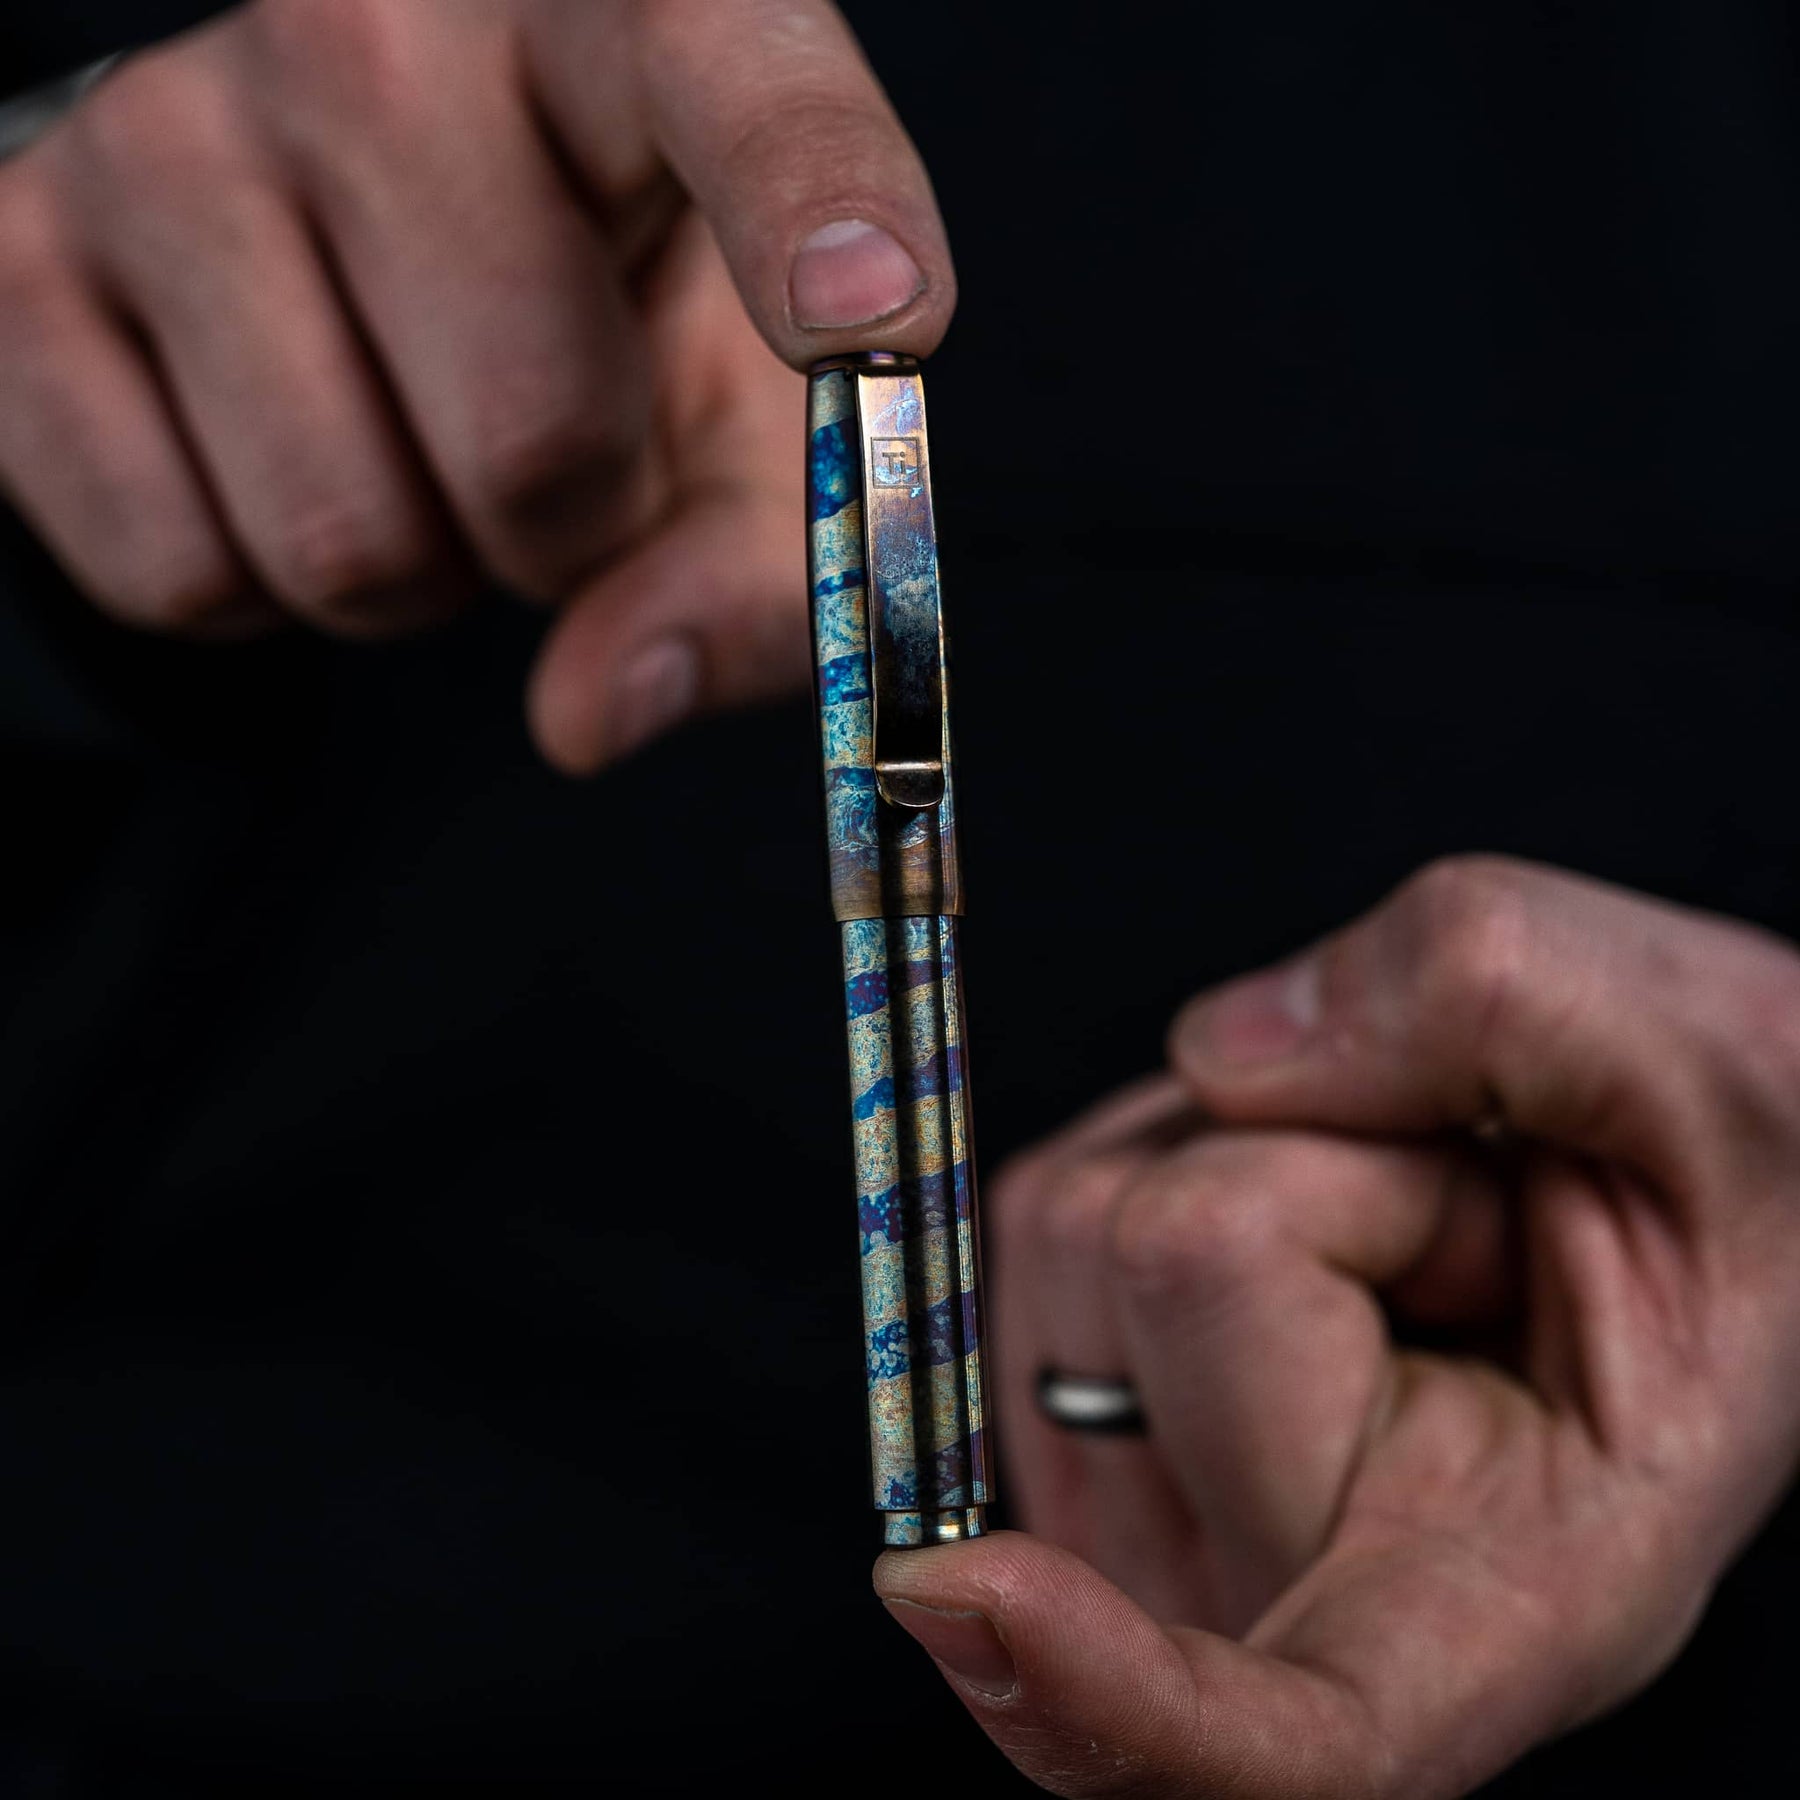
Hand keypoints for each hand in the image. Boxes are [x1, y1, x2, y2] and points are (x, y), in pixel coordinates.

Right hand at [0, 0, 951, 766]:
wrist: (351, 204)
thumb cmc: (602, 299)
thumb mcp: (742, 416)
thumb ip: (755, 569)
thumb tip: (601, 710)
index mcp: (623, 12)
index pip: (745, 92)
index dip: (816, 213)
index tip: (876, 320)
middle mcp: (376, 20)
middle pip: (531, 444)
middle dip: (569, 527)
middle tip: (555, 442)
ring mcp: (171, 128)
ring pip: (345, 542)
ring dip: (424, 568)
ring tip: (415, 432)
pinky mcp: (18, 255)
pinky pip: (183, 575)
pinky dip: (266, 585)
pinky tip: (285, 445)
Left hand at [876, 857, 1799, 1796]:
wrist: (1714, 1176)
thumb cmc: (1751, 1173)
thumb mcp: (1716, 1060)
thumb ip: (1488, 995)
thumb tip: (1229, 1055)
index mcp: (1523, 1580)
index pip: (1302, 1743)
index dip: (1117, 1701)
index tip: (965, 1597)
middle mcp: (1312, 1570)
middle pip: (1154, 1272)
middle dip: (1310, 1146)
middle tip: (1477, 1199)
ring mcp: (1172, 1486)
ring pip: (1074, 1221)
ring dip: (1240, 1135)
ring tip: (1406, 1204)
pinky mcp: (1095, 1388)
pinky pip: (1035, 1212)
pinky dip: (1164, 1140)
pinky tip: (1306, 1192)